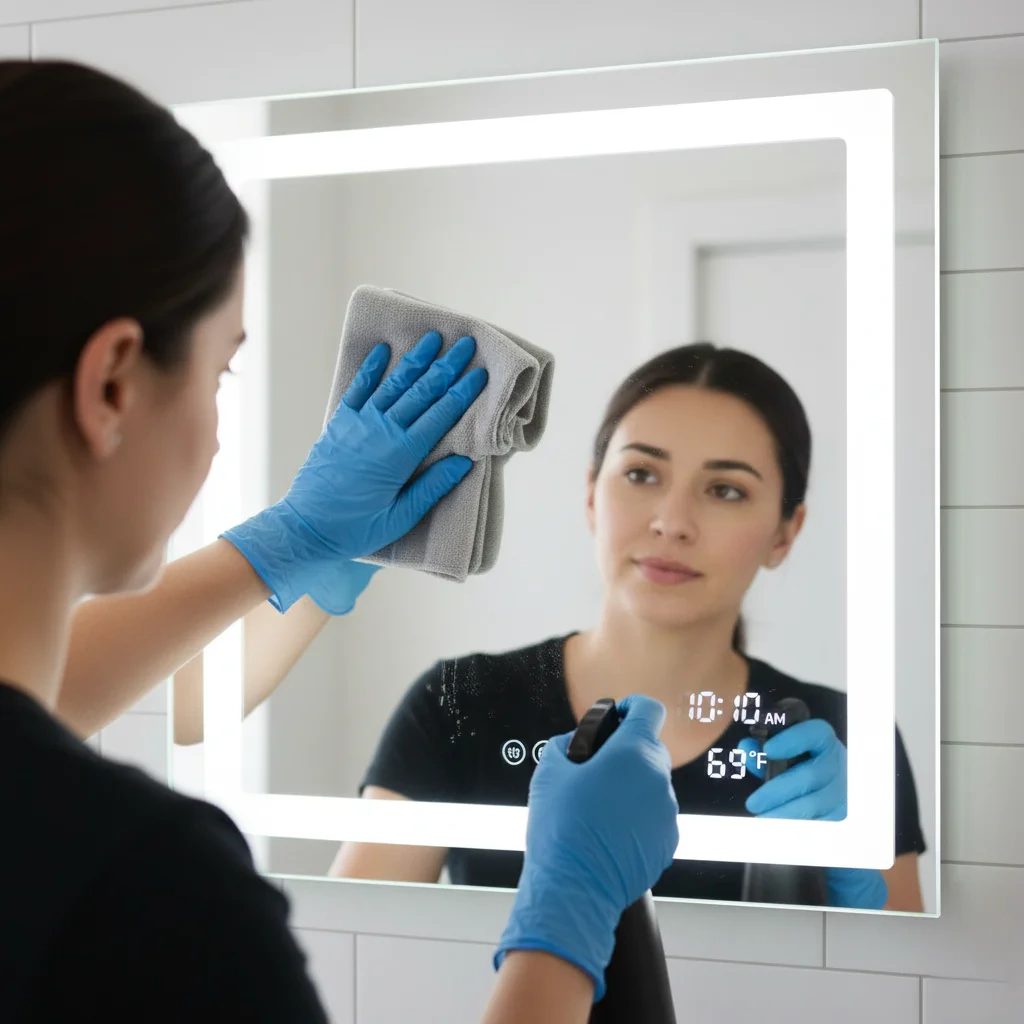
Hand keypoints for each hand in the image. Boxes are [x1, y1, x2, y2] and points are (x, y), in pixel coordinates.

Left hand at [221, 332, 487, 612]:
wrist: (304, 528)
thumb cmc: (354, 529)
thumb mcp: (399, 518)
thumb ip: (431, 488)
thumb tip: (464, 462)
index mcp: (400, 455)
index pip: (440, 416)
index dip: (462, 392)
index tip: (480, 372)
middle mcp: (381, 431)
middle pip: (421, 392)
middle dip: (446, 366)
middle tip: (466, 344)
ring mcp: (358, 424)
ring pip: (393, 384)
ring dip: (415, 359)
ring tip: (433, 337)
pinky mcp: (339, 424)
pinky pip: (358, 389)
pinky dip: (370, 368)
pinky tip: (383, 349)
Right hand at [495, 695, 679, 1001]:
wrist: (574, 887)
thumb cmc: (561, 829)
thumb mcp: (549, 773)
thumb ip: (565, 746)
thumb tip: (573, 744)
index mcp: (633, 753)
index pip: (649, 709)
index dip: (632, 707)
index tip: (619, 715)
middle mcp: (658, 779)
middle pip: (650, 749)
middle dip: (627, 753)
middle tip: (597, 770)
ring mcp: (667, 813)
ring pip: (652, 786)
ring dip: (632, 788)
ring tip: (599, 809)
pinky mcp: (668, 842)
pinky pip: (655, 817)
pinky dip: (638, 818)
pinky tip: (609, 832)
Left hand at [739, 720, 887, 909]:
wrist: (829, 787)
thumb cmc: (798, 765)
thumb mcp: (782, 756)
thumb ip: (762, 752)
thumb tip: (746, 747)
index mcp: (822, 741)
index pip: (814, 733)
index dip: (792, 740)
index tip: (768, 749)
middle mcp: (836, 763)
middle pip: (809, 775)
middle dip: (777, 791)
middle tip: (753, 803)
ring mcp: (841, 790)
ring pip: (814, 803)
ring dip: (784, 814)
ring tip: (761, 819)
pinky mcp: (840, 813)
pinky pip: (818, 821)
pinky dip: (795, 825)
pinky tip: (777, 828)